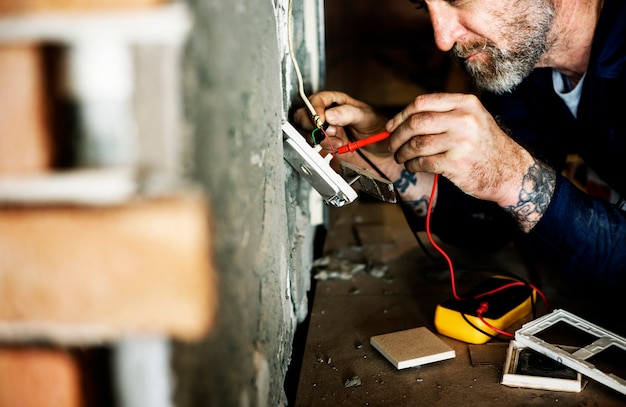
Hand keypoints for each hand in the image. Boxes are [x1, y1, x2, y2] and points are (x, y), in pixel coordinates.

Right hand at [292, 91, 396, 174]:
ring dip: (319, 139)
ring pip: (307, 133)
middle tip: (322, 131)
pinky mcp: (327, 149)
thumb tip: (330, 114)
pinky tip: (336, 150)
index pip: (318, 99)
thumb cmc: (380, 131)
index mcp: (339, 103)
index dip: (315, 108)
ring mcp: (326, 134)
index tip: (321, 119)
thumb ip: (349, 114)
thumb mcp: (368, 118)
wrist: (385, 155)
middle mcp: (329, 117)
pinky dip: (322, 150)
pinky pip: (314, 149)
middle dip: (310, 123)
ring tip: (338, 142)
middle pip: (304, 115)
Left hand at [387, 93, 535, 206]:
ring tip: (401, 157)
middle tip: (391, 145)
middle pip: (416, 123)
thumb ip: (444, 114)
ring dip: (403, 153)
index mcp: (465, 104)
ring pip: (416, 144)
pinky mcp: (456, 163)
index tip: (390, 126)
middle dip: (397, 135)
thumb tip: (403, 120)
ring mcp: (461, 142)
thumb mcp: (472, 119)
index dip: (401, 115)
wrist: (509, 171)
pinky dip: (413, 165)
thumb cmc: (484, 146)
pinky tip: (413, 166)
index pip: (423, 103)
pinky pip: (423, 162)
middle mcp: (464, 119)